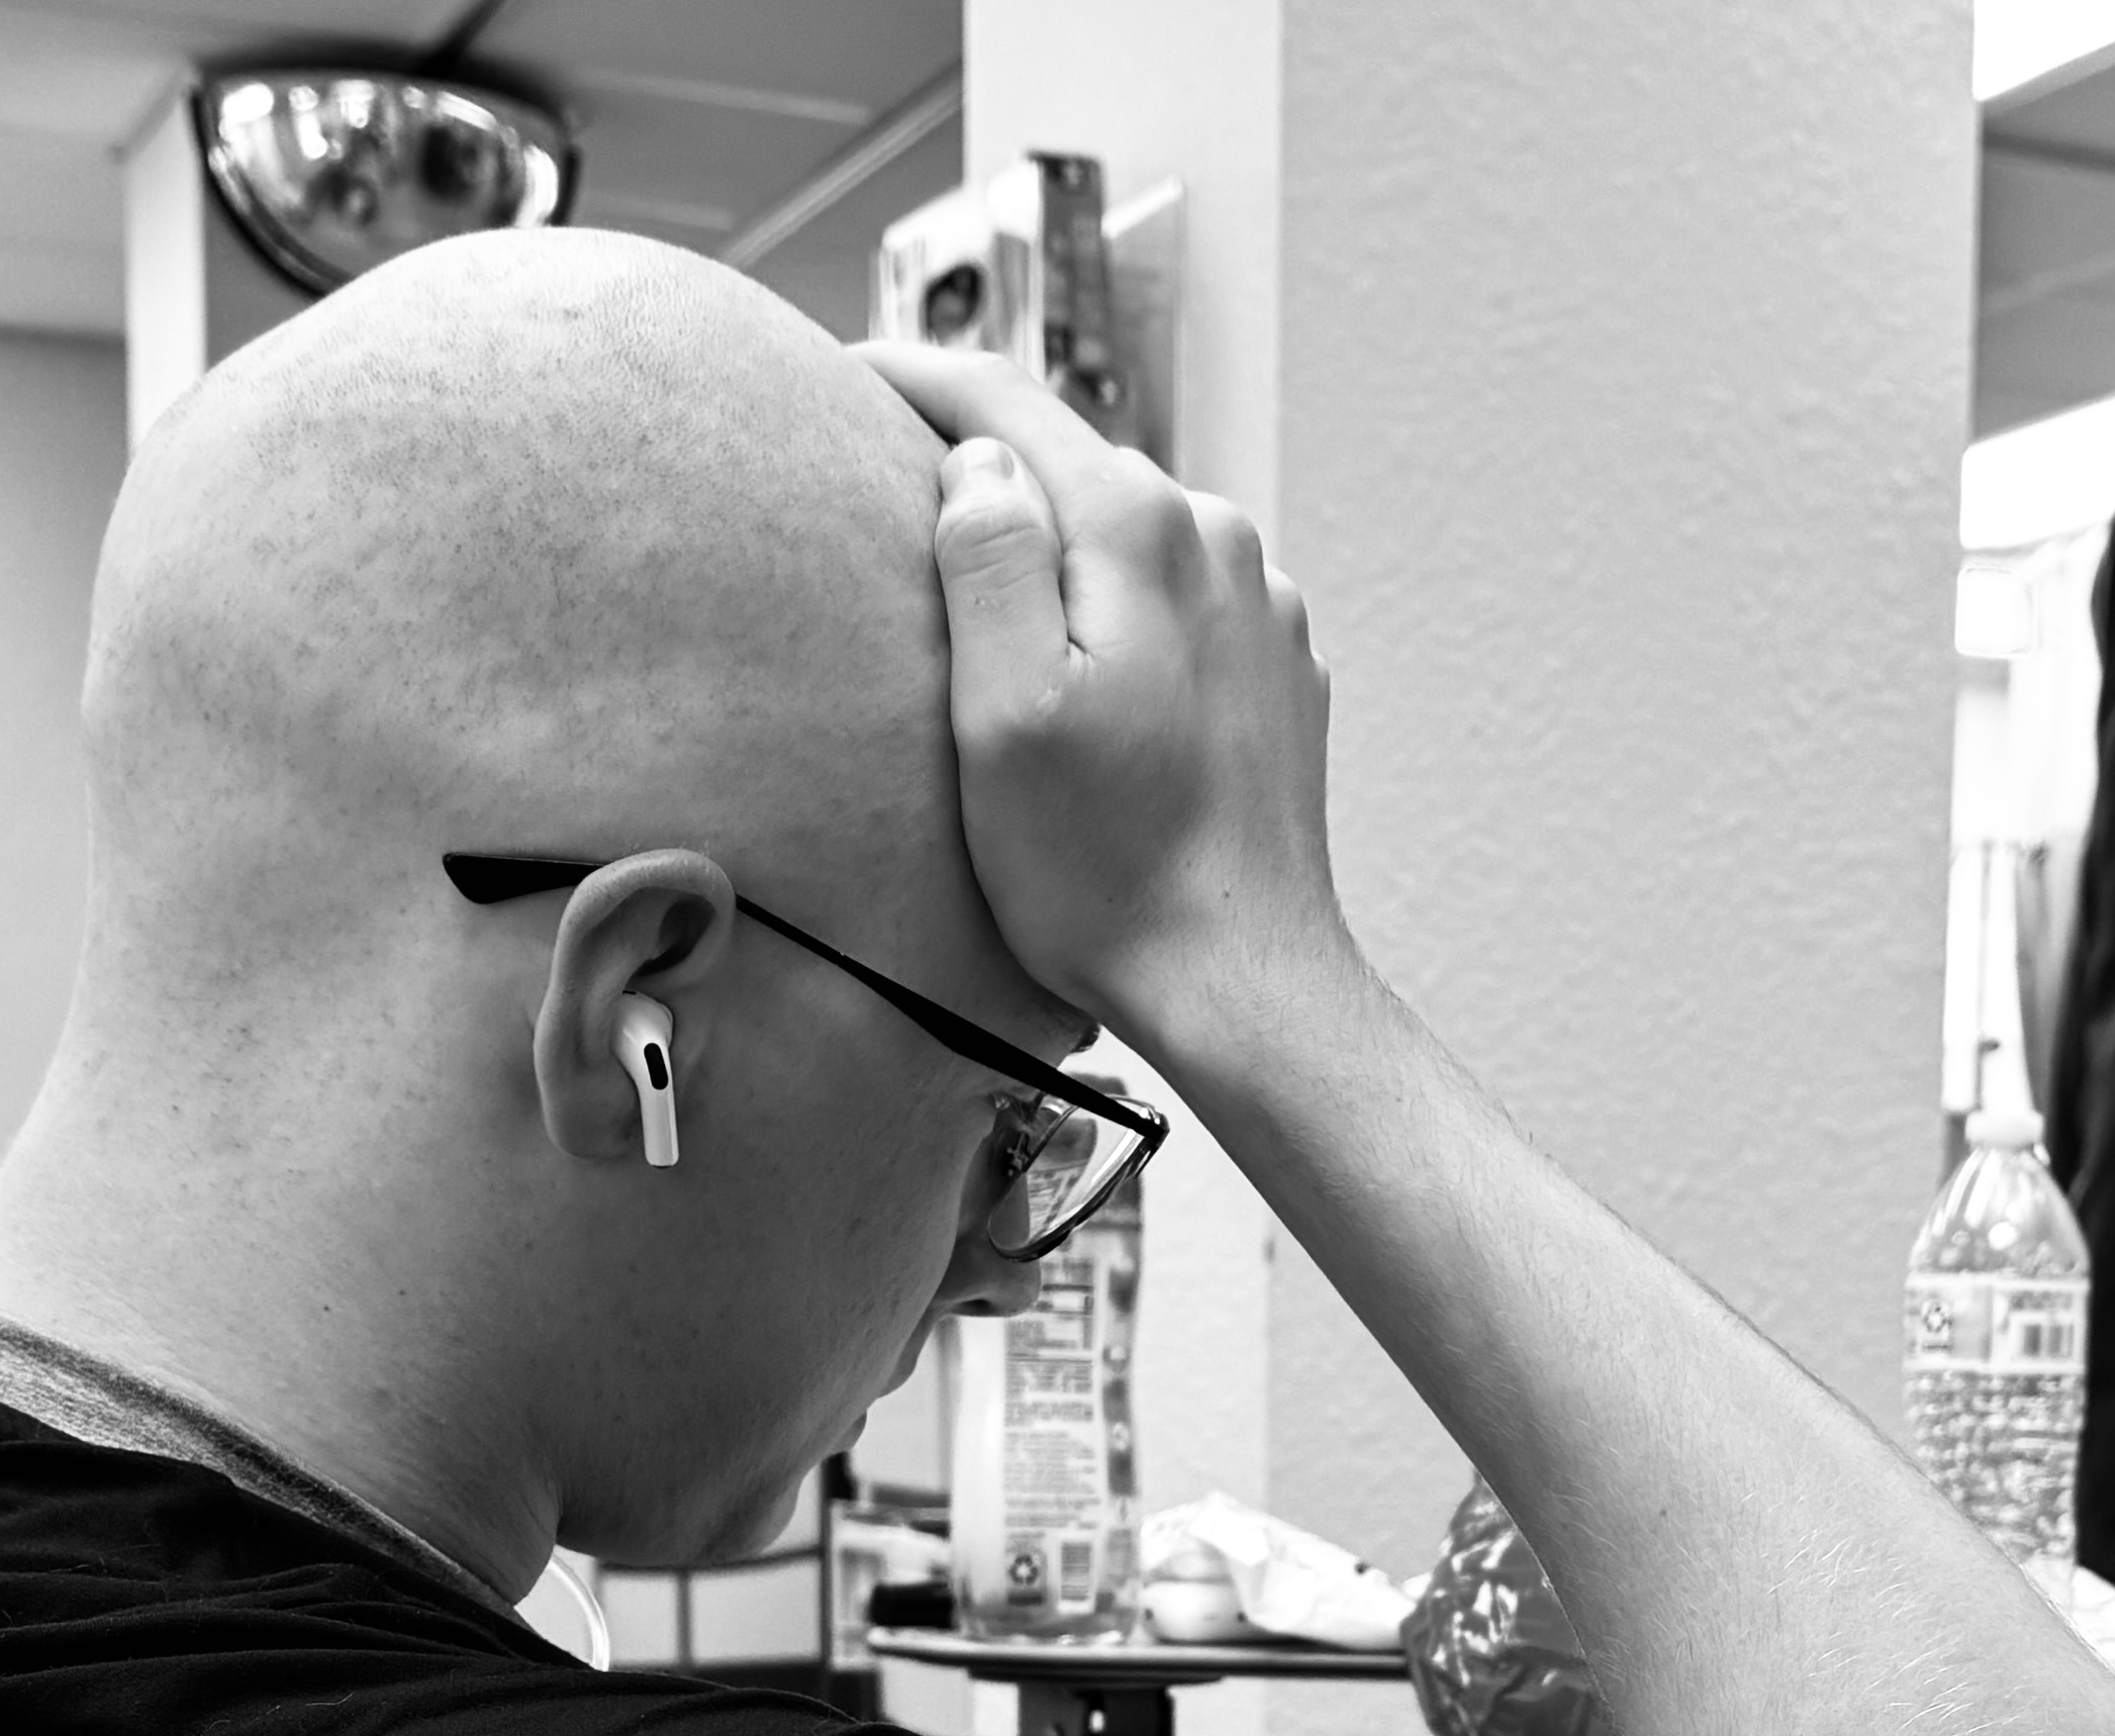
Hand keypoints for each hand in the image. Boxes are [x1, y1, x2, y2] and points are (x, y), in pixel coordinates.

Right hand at [858, 341, 1354, 1059]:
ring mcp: (1261, 602)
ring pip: (1126, 537)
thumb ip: (986, 560)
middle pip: (1071, 465)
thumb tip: (975, 462)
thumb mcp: (1002, 717)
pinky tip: (1082, 680)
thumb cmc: (1103, 875)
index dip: (908, 377)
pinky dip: (1116, 611)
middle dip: (983, 472)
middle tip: (889, 496)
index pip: (1003, 401)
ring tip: (984, 605)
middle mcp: (1217, 538)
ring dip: (1056, 551)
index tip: (837, 373)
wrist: (1241, 982)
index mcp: (1138, 529)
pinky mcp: (1278, 666)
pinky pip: (1175, 602)